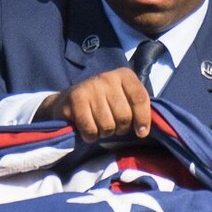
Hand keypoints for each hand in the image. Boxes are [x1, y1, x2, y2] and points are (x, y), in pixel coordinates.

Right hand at [37, 68, 152, 141]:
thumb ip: (137, 108)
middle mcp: (107, 77)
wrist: (68, 100)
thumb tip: (143, 131)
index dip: (143, 119)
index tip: (141, 133)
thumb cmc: (103, 103)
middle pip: (124, 116)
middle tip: (113, 126)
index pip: (140, 99)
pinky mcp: (75, 99)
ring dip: (104, 133)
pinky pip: (91, 130)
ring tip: (99, 126)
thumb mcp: (123, 99)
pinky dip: (90, 136)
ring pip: (107, 126)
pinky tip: (87, 130)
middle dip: (120, 128)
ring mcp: (90, 87)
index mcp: (124, 75)